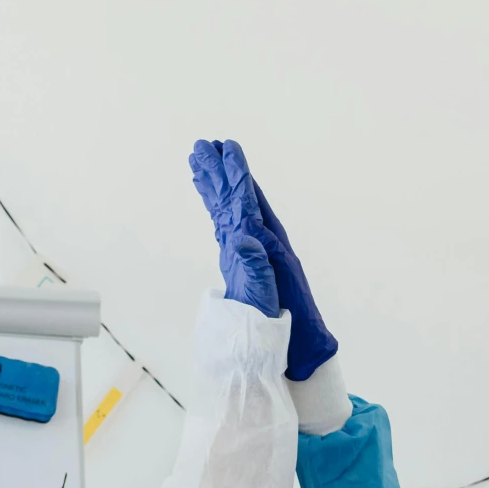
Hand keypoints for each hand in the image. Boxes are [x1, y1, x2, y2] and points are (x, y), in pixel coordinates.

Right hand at [188, 139, 337, 378]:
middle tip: (204, 144)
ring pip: (227, 206)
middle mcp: (256, 241)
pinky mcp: (237, 259)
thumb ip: (256, 265)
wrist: (290, 344)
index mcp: (264, 246)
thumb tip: (244, 237)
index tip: (227, 149)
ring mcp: (245, 248)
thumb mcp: (266, 295)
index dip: (238, 175)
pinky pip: (223, 222)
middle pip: (236, 197)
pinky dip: (213, 204)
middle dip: (221, 170)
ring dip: (215, 182)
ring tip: (198, 159)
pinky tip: (206, 194)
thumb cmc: (280, 323)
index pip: (248, 202)